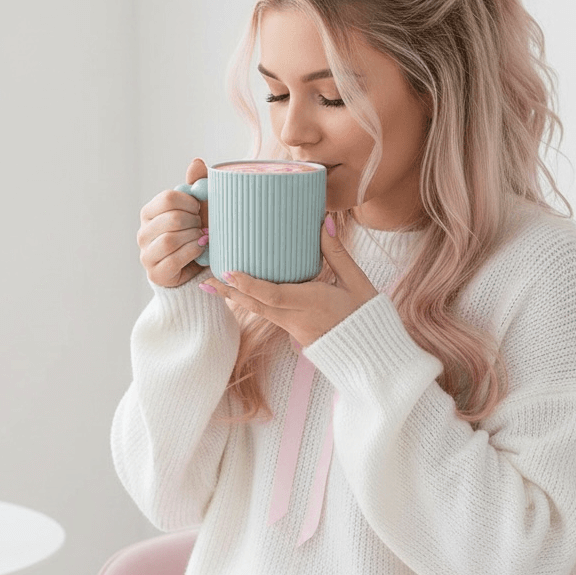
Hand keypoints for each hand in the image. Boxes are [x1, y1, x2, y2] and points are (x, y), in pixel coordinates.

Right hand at [137, 158, 208, 288]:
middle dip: (194, 222)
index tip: (199, 208)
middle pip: (172, 218)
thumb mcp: (198, 208)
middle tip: (202, 226)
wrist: (197, 267)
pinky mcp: (156, 272)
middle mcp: (143, 232)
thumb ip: (197, 185)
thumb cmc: (196, 232)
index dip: (189, 202)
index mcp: (150, 212)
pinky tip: (200, 250)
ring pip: (171, 239)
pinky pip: (174, 258)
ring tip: (202, 238)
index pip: (168, 198)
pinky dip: (192, 252)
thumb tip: (197, 162)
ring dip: (194, 237)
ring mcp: (147, 254)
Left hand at [202, 217, 378, 348]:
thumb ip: (337, 252)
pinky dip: (251, 303)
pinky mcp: (295, 332)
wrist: (371, 354)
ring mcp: (294, 328)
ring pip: (258, 311)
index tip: (229, 271)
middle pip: (255, 305)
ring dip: (235, 298)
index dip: (249, 284)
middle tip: (204, 280)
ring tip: (213, 286)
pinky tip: (241, 294)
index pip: (273, 295)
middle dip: (229, 292)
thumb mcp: (356, 281)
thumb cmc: (366, 315)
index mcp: (312, 303)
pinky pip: (268, 315)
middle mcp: (297, 318)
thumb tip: (323, 221)